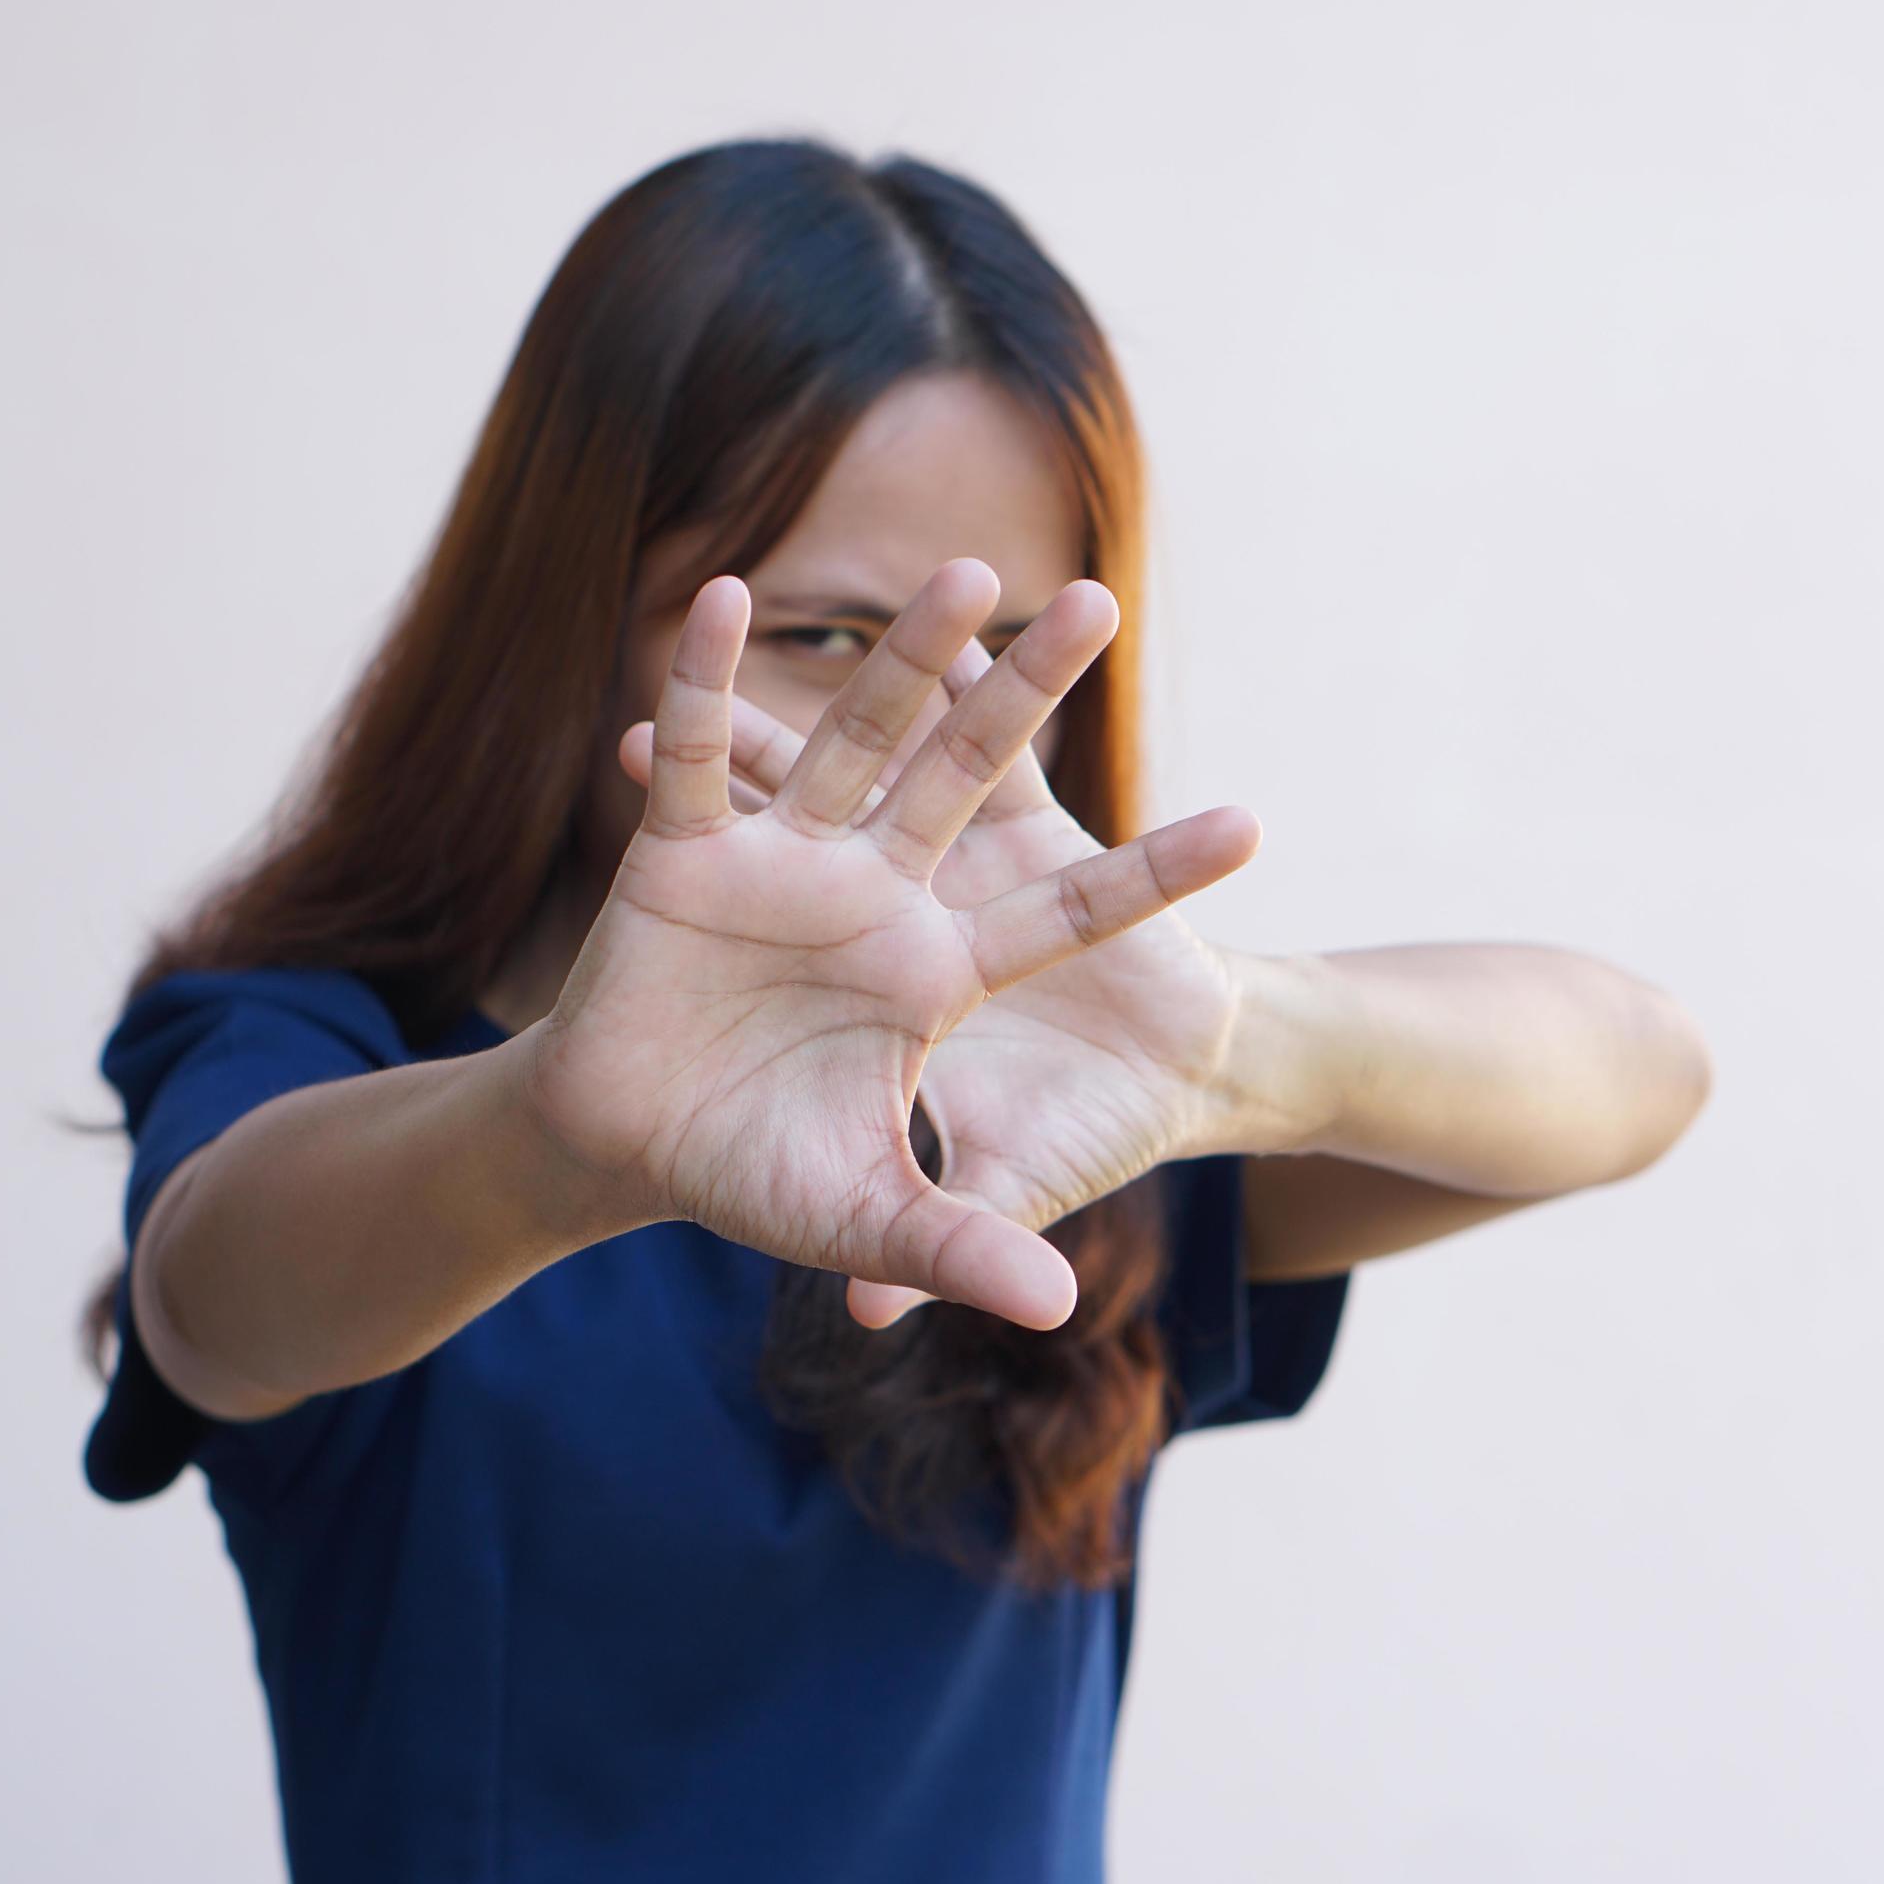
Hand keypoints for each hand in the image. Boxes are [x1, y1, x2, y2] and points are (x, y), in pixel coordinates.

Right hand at [524, 559, 1260, 1329]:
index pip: (1067, 912)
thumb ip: (959, 1245)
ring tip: (963, 571)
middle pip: (969, 778)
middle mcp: (875, 894)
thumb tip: (1058, 1311)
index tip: (1256, 828)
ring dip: (902, 659)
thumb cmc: (751, 1172)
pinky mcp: (684, 855)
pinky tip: (714, 599)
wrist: (626, 1150)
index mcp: (937, 970)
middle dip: (1029, 694)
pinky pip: (699, 760)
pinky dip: (699, 686)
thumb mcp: (867, 1216)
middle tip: (1099, 604)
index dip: (1153, 875)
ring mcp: (785, 863)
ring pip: (854, 740)